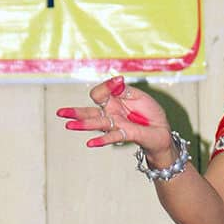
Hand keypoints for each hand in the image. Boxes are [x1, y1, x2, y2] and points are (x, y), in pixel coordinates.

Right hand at [56, 76, 174, 164]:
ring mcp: (116, 124)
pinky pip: (112, 137)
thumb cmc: (150, 113)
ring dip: (83, 124)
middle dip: (75, 112)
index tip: (118, 82)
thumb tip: (116, 80)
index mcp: (112, 100)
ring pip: (97, 123)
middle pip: (90, 111)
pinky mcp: (126, 134)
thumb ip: (125, 90)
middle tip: (61, 112)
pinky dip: (102, 140)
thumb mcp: (139, 96)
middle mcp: (111, 113)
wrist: (162, 131)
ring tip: (69, 126)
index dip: (106, 86)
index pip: (100, 92)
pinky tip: (90, 143)